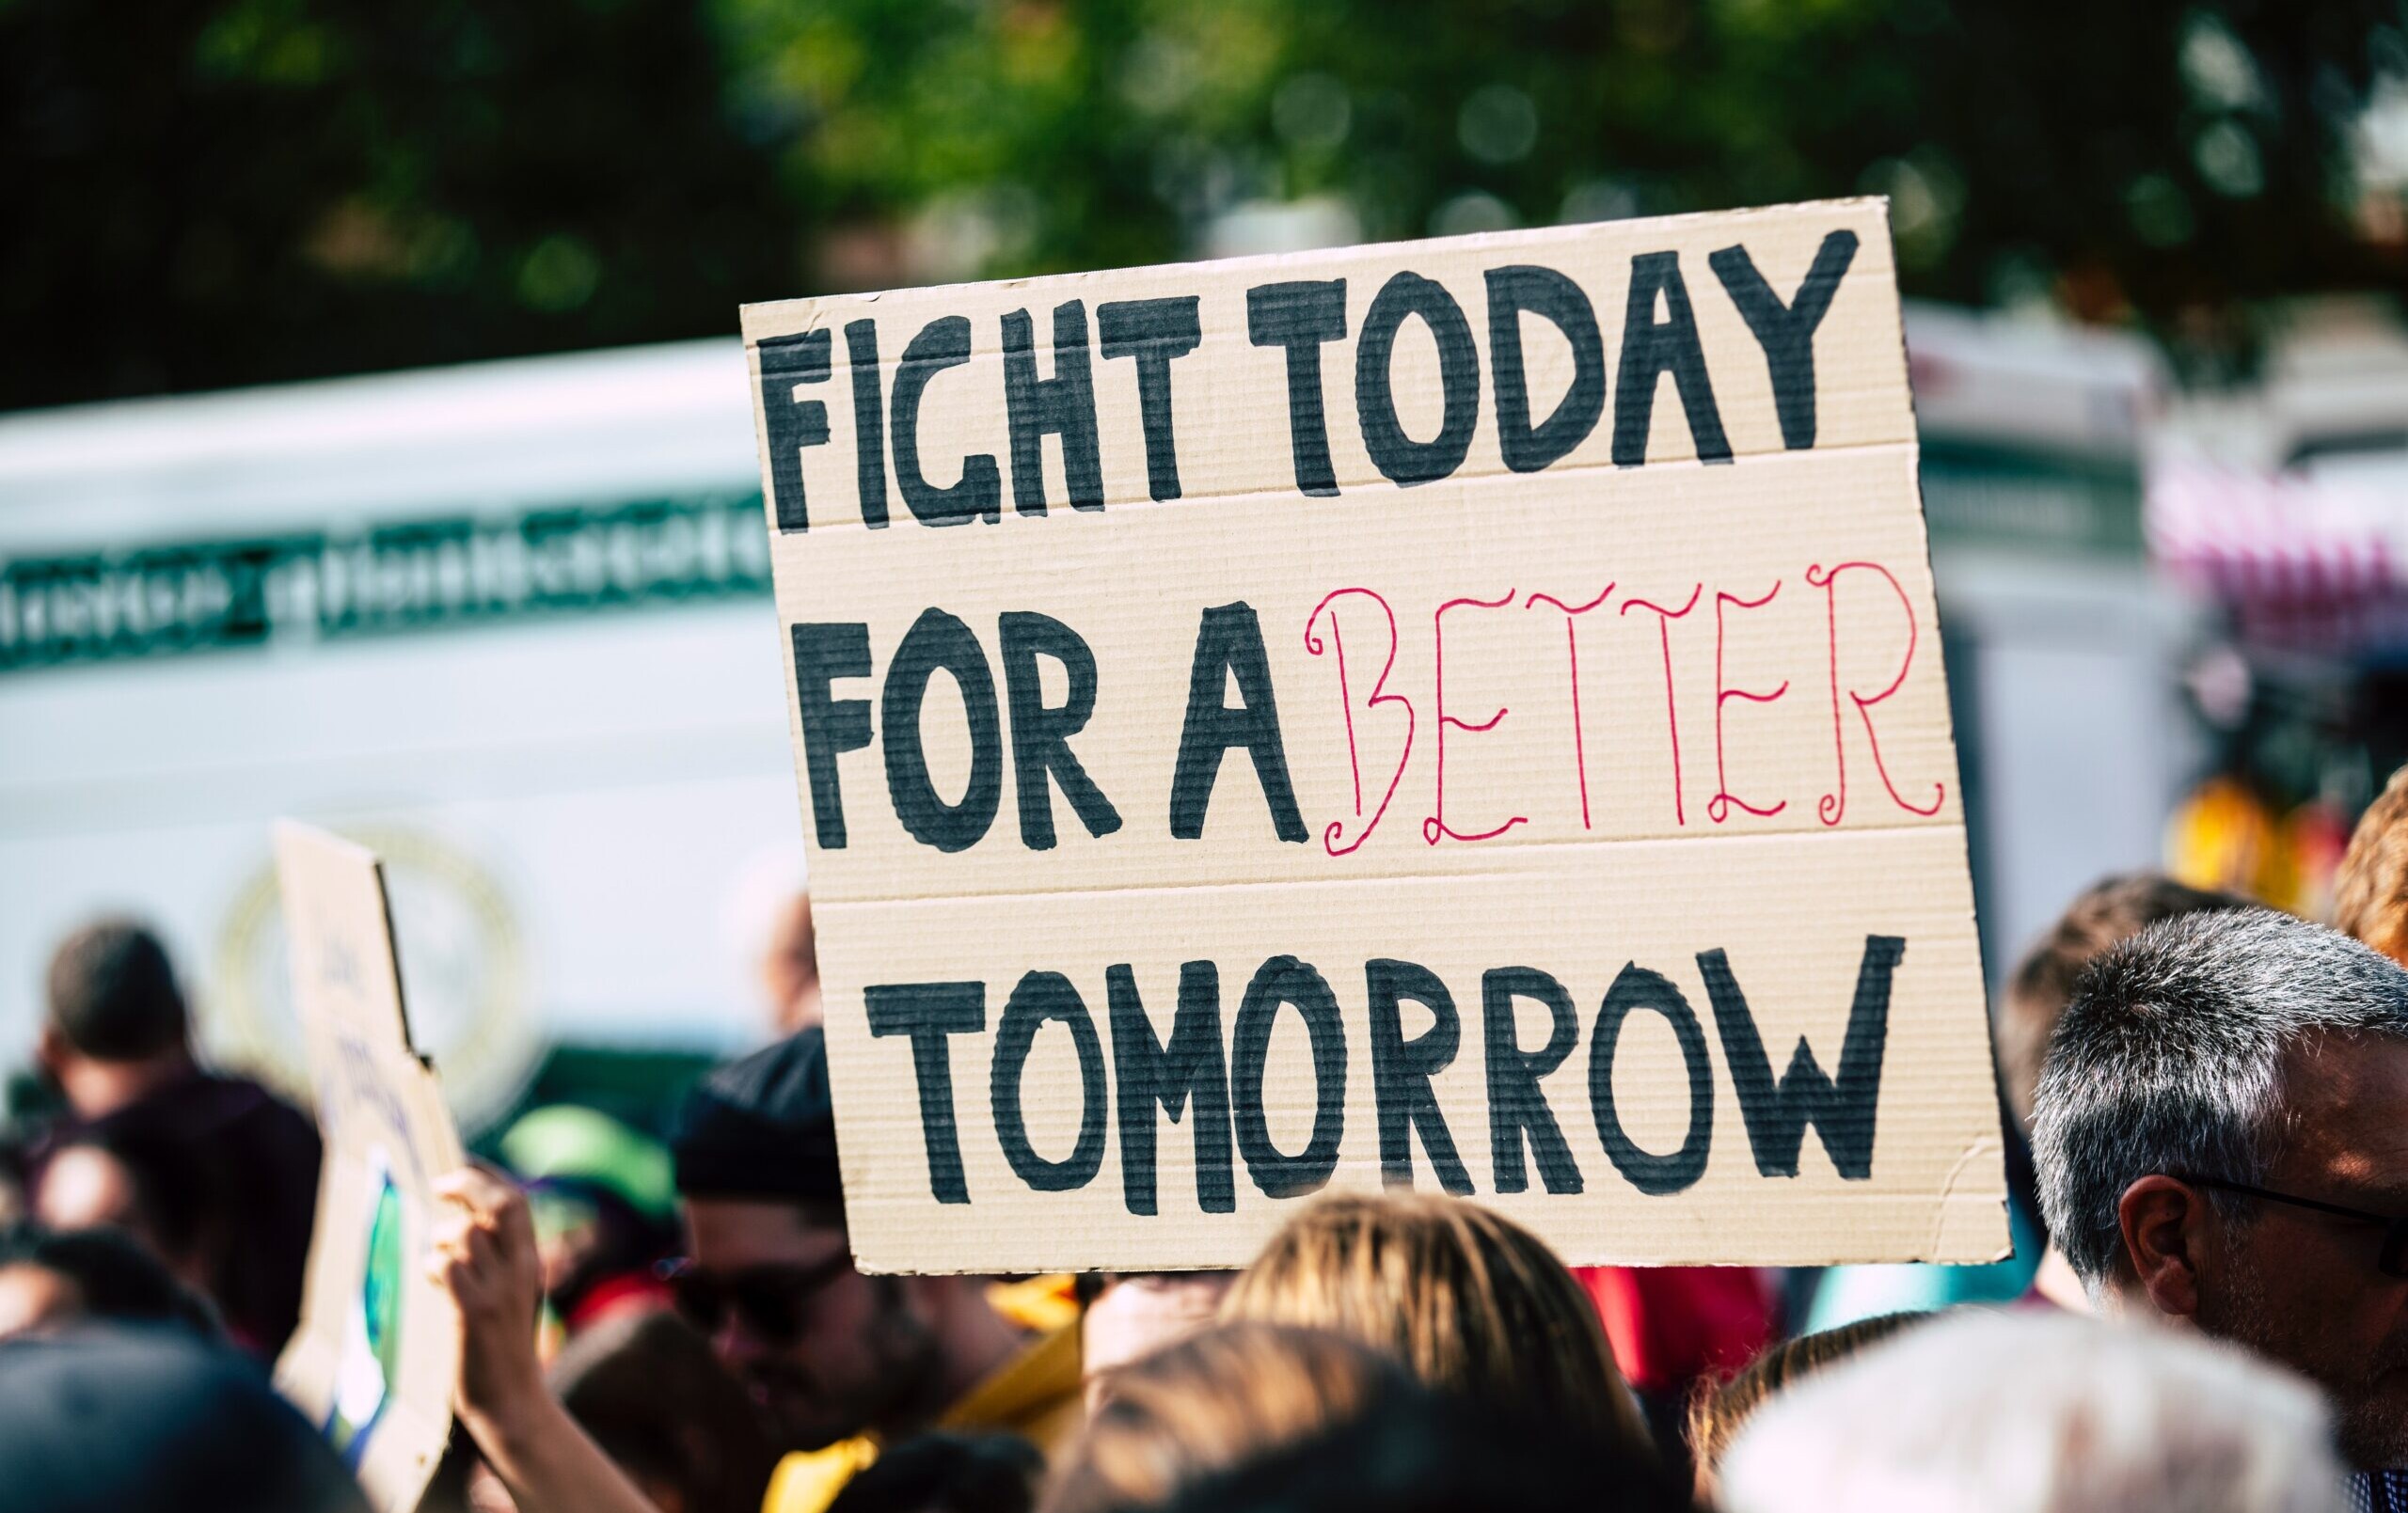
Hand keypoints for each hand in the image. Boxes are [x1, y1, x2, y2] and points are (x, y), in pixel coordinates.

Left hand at [430, 1165, 547, 1439]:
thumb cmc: (502, 1347)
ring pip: (466, 1233)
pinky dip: (433, 1265)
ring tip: (435, 1256)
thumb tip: (460, 1227)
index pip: (516, 1200)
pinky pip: (448, 1267)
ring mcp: (499, 1290)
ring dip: (441, 1236)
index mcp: (530, 1261)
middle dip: (468, 1183)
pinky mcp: (474, 1312)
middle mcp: (520, 1268)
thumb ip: (495, 1261)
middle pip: (501, 1203)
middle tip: (440, 1184)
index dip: (487, 1173)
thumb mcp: (510, 1295)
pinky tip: (432, 1279)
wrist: (512, 1400)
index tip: (462, 1162)